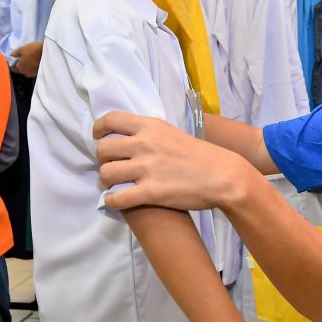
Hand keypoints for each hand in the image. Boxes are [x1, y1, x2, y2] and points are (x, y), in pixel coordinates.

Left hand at [11, 41, 43, 76]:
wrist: (48, 51)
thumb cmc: (33, 49)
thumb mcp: (22, 49)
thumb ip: (14, 53)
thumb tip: (11, 56)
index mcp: (20, 67)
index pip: (16, 65)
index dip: (19, 59)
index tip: (23, 55)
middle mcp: (26, 73)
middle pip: (23, 69)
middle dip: (24, 64)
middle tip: (29, 56)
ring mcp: (33, 74)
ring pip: (29, 70)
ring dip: (30, 66)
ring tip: (34, 59)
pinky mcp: (40, 73)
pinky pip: (35, 70)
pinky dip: (35, 67)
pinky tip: (38, 61)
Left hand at [93, 112, 246, 211]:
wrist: (223, 176)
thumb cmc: (200, 156)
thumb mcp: (173, 134)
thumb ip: (150, 134)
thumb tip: (128, 139)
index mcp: (151, 126)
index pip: (110, 120)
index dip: (99, 130)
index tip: (99, 138)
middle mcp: (145, 143)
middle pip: (102, 149)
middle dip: (103, 160)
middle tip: (114, 166)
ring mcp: (147, 168)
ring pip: (105, 173)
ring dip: (108, 181)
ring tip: (117, 185)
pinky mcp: (151, 192)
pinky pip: (116, 198)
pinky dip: (112, 201)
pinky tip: (118, 201)